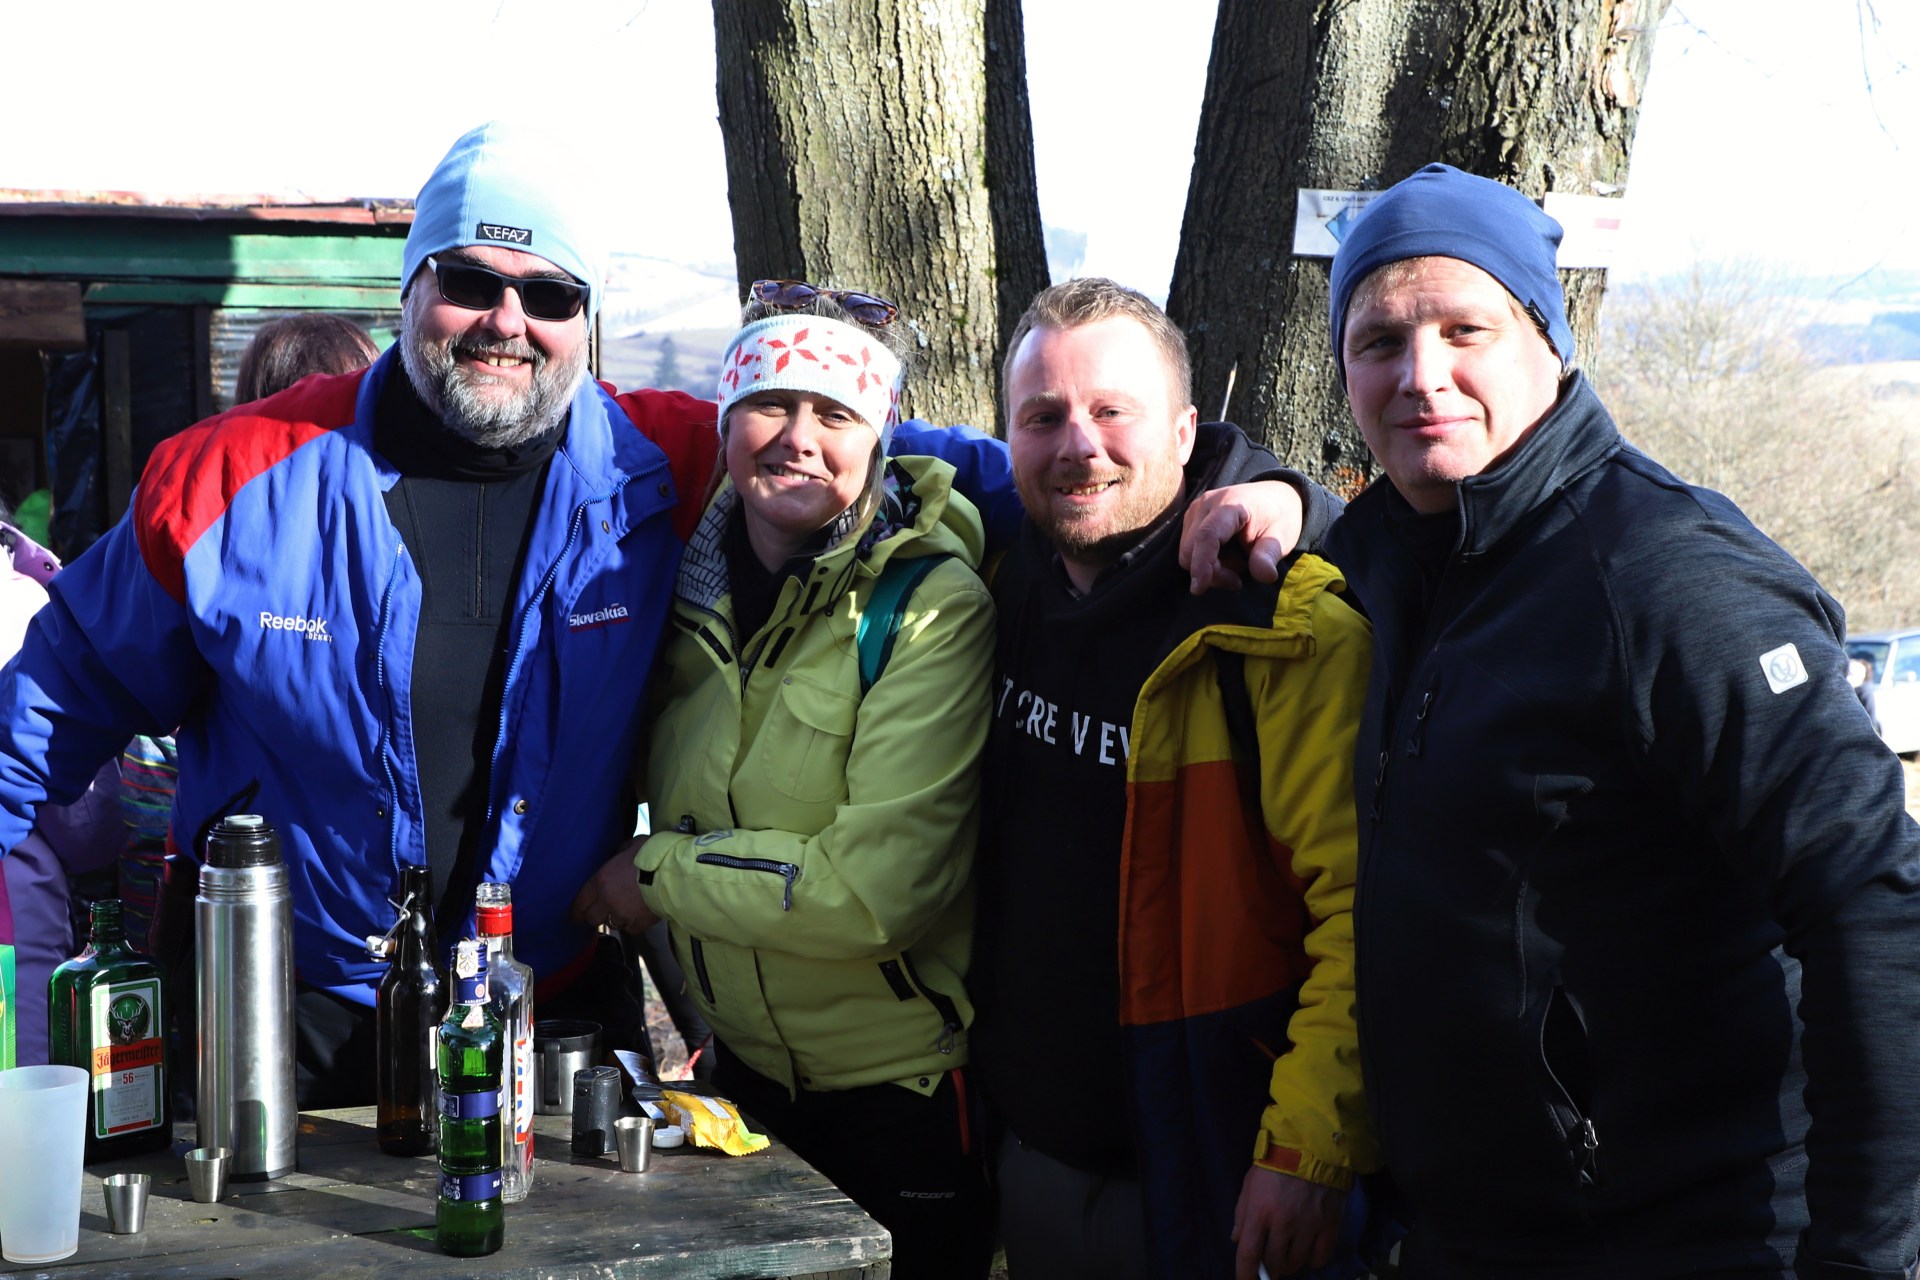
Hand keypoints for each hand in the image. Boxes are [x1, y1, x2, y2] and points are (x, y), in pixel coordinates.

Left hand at [568, 837, 659, 935]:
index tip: (575, 916)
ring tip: (625, 910)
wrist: (673, 872)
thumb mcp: (631, 845)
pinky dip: (633, 924)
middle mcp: (608, 900)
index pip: (581, 902)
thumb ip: (619, 853)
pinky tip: (638, 915)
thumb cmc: (652, 854)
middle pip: (593, 918)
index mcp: (601, 880)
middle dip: (596, 915)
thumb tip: (617, 856)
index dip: (577, 911)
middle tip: (602, 911)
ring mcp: (624, 914)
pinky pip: (630, 929)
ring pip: (612, 924)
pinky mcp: (639, 923)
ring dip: (616, 918)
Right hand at [1180, 480, 1304, 593]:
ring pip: (1187, 553)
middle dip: (1212, 573)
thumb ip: (1270, 555)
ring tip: (1236, 563)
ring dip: (1209, 569)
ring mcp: (1194, 512)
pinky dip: (1205, 562)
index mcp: (1230, 504)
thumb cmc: (1277, 516)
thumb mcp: (1282, 536)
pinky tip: (1226, 558)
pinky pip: (1189, 551)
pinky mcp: (1191, 521)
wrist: (1272, 497)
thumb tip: (1265, 576)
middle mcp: (1205, 505)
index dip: (1202, 563)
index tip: (1200, 588)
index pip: (1207, 535)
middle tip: (1238, 579)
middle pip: (1191, 550)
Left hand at [1232, 1165, 1344, 1278]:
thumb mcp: (1250, 1183)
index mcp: (1260, 1211)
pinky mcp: (1330, 1225)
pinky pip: (1319, 1257)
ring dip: (1288, 1264)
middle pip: (1273, 1263)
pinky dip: (1312, 1260)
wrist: (1313, 1145)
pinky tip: (1308, 1251)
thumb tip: (1238, 1240)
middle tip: (1269, 1268)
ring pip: (1296, 1262)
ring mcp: (1308, 1226)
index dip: (1245, 1275)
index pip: (1248, 1254)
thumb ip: (1242, 1213)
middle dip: (1268, 1271)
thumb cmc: (1276, 1164)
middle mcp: (1283, 1223)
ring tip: (1287, 1253)